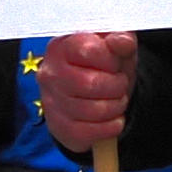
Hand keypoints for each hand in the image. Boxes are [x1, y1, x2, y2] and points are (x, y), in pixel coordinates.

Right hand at [39, 31, 138, 148]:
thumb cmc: (106, 64)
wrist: (97, 93)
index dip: (110, 59)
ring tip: (116, 100)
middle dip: (117, 86)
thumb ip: (121, 38)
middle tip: (120, 84)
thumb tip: (121, 41)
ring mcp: (50, 102)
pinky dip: (111, 127)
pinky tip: (112, 118)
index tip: (114, 63)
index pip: (88, 50)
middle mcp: (49, 73)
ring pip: (93, 111)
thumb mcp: (117, 46)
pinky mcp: (58, 127)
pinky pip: (89, 132)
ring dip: (116, 107)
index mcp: (62, 46)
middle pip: (91, 84)